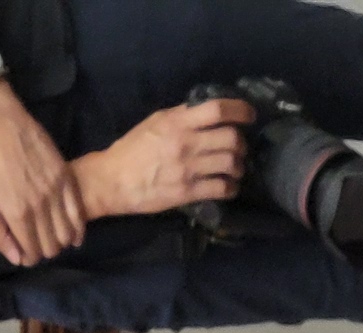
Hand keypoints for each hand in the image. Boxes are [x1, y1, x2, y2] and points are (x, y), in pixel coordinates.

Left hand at [0, 82, 85, 264]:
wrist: (0, 124)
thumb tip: (17, 259)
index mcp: (17, 214)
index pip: (33, 253)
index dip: (30, 257)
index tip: (26, 252)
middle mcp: (40, 206)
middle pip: (52, 246)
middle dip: (45, 250)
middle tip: (38, 243)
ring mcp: (56, 192)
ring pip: (67, 234)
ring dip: (61, 241)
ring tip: (53, 236)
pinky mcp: (66, 178)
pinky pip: (79, 213)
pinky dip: (78, 229)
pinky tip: (74, 235)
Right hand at [75, 98, 251, 220]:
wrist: (113, 180)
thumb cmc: (133, 149)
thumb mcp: (155, 122)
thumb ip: (182, 116)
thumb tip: (207, 111)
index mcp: (177, 122)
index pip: (218, 110)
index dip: (240, 110)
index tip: (249, 115)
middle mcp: (186, 143)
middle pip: (231, 138)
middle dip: (241, 143)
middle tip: (239, 147)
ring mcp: (188, 169)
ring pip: (230, 164)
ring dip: (239, 166)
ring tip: (235, 168)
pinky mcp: (187, 192)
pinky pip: (222, 188)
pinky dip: (232, 187)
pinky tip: (229, 186)